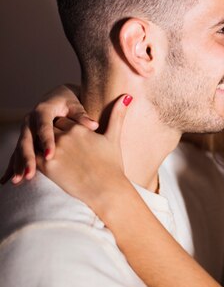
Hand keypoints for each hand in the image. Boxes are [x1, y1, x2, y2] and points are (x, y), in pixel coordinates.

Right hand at [1, 84, 97, 184]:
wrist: (58, 96)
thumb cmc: (69, 101)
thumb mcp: (75, 105)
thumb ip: (81, 115)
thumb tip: (94, 125)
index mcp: (43, 111)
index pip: (44, 127)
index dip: (46, 141)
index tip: (51, 155)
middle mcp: (30, 120)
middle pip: (27, 140)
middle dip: (27, 158)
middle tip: (30, 173)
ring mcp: (26, 130)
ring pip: (20, 149)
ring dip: (18, 165)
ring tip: (19, 180)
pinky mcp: (26, 139)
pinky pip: (18, 153)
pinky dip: (14, 166)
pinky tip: (9, 180)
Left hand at [38, 94, 131, 215]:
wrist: (107, 190)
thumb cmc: (112, 165)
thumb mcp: (114, 137)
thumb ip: (117, 115)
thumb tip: (127, 96)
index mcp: (79, 128)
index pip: (62, 120)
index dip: (61, 126)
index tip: (62, 133)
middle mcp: (65, 136)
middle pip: (48, 129)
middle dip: (48, 135)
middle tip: (47, 143)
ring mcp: (55, 150)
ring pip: (38, 142)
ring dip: (39, 146)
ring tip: (44, 155)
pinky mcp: (47, 166)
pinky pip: (33, 157)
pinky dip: (33, 159)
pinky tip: (39, 166)